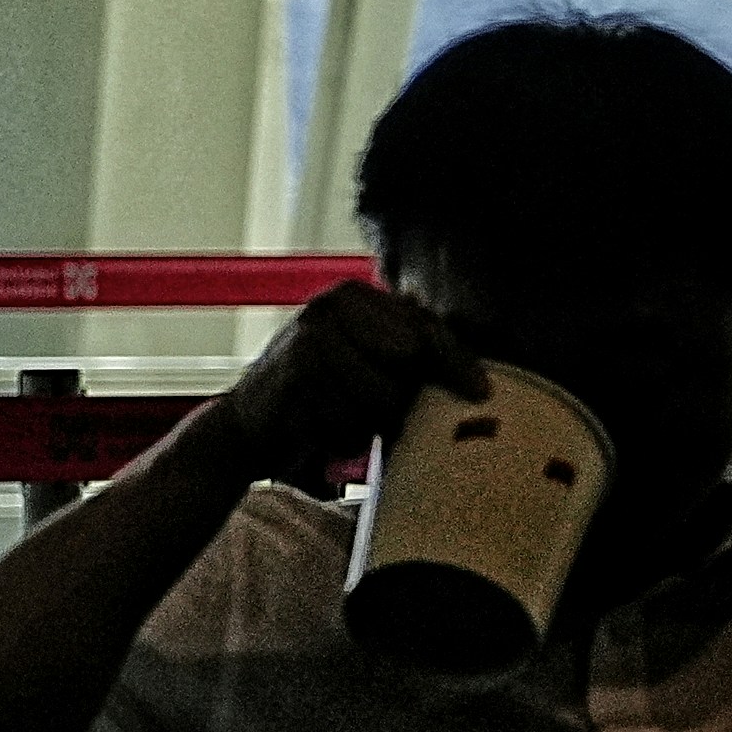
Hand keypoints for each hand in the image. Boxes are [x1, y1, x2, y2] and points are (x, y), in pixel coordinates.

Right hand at [204, 277, 494, 490]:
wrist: (248, 427)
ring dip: (372, 422)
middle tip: (384, 415)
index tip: (483, 392)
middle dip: (405, 396)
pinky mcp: (298, 369)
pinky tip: (320, 428)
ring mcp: (312, 333)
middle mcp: (332, 304)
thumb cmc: (323, 401)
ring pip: (384, 395)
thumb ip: (409, 360)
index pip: (425, 326)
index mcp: (355, 296)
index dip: (457, 360)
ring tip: (342, 420)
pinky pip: (352, 416)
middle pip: (411, 358)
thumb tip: (477, 384)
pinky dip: (344, 435)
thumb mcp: (367, 368)